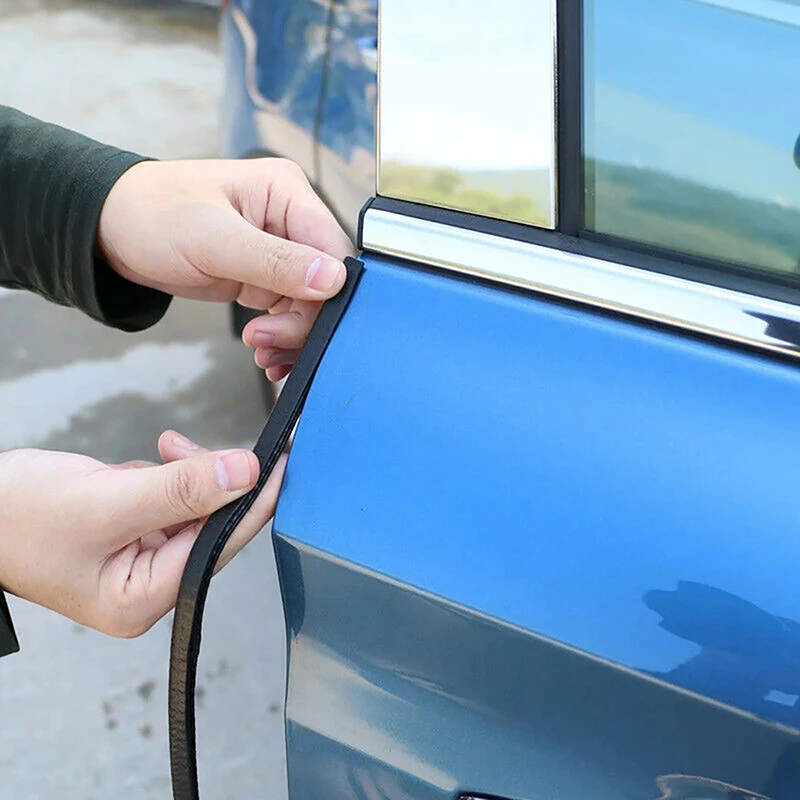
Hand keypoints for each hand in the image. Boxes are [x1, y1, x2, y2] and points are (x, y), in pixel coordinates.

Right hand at [0, 431, 284, 636]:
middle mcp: (147, 587)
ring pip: (194, 509)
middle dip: (217, 481)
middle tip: (227, 444)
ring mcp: (139, 560)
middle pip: (212, 527)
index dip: (256, 499)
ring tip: (166, 449)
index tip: (282, 460)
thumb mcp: (106, 501)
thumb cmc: (18, 516)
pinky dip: (168, 475)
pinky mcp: (131, 533)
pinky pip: (170, 500)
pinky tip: (149, 461)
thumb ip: (180, 489)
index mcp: (142, 599)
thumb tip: (246, 473)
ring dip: (188, 473)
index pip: (221, 544)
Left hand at [97, 158, 354, 380]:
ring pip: (312, 304)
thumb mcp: (213, 239)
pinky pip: (290, 312)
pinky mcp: (266, 277)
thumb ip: (275, 262)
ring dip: (291, 335)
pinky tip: (263, 349)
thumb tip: (334, 279)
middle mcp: (291, 220)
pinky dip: (281, 336)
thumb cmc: (153, 216)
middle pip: (327, 283)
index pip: (334, 248)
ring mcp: (280, 251)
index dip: (331, 292)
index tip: (306, 325)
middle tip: (267, 342)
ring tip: (259, 348)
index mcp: (287, 193)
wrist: (112, 231)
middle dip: (303, 321)